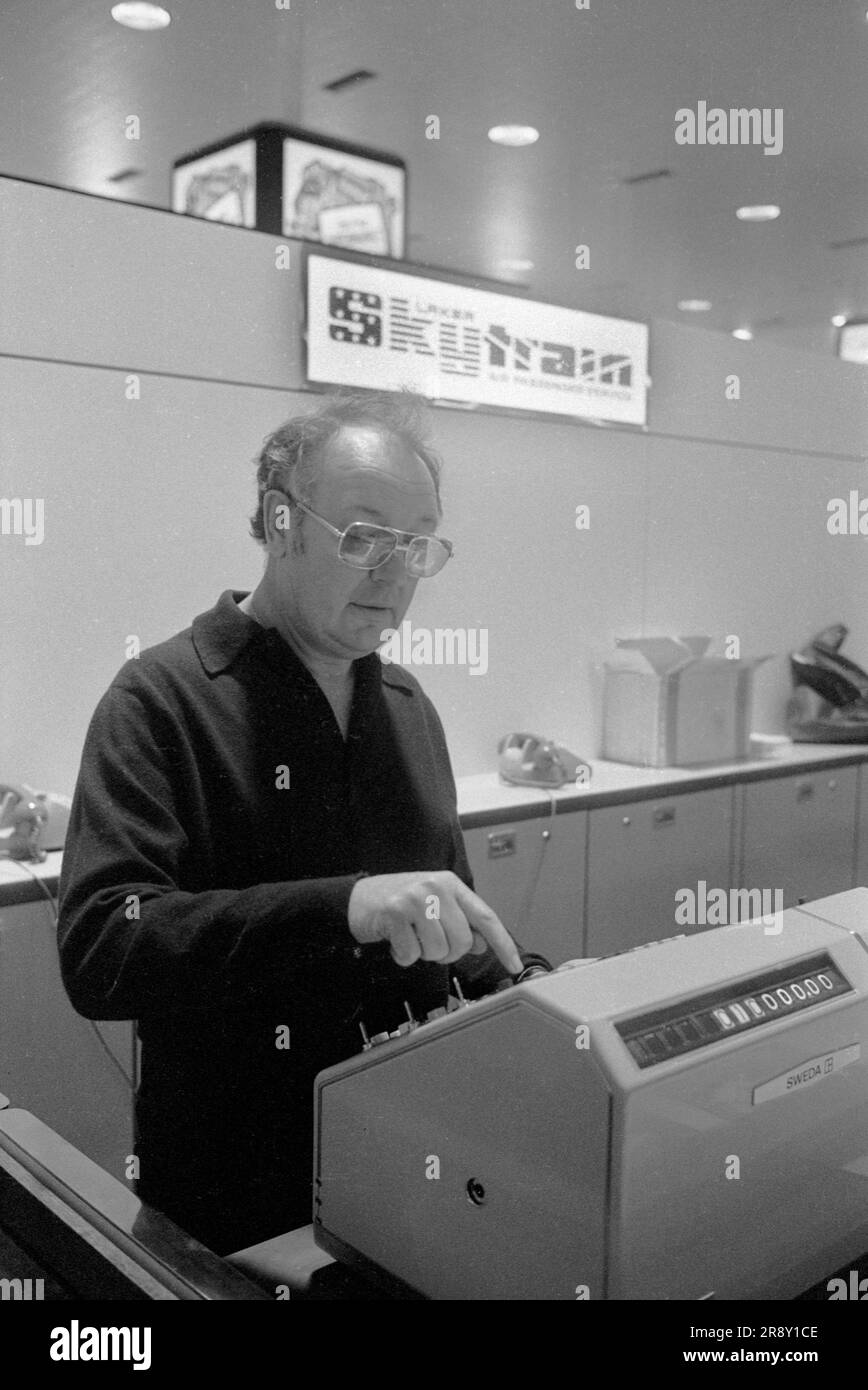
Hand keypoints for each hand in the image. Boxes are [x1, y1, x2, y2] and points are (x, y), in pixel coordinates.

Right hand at [347, 870, 522, 973]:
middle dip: (446, 952)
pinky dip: (403, 956)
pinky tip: (395, 941)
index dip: (502, 944)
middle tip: (427, 942)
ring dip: (423, 954)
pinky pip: (412, 954)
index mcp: (451, 885)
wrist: (357, 898)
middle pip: (461, 941)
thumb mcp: (434, 907)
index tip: (515, 965)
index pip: (486, 917)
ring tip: (410, 937)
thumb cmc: (400, 903)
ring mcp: (415, 898)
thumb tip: (482, 944)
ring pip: (438, 951)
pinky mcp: (395, 912)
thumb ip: (460, 923)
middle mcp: (436, 887)